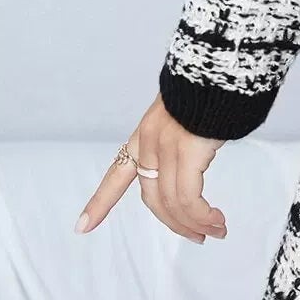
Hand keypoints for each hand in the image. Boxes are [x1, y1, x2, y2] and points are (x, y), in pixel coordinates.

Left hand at [76, 93, 227, 243]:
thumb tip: (196, 147)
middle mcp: (151, 143)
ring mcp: (167, 148)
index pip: (118, 173)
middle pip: (153, 199)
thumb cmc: (209, 84)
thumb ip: (181, 131)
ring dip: (196, 224)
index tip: (81, 227)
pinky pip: (190, 199)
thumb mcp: (184, 108)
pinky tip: (216, 220)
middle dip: (175, 224)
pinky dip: (202, 216)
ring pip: (173, 203)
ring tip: (216, 231)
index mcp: (145, 133)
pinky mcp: (188, 152)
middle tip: (197, 236)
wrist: (218, 63)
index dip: (99, 203)